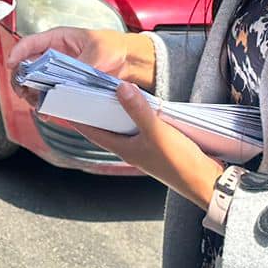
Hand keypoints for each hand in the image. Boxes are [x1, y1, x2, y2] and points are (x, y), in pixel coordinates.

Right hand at [7, 26, 152, 109]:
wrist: (128, 61)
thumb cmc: (113, 46)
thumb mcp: (99, 51)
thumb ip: (84, 63)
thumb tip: (74, 78)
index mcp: (58, 39)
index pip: (30, 43)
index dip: (18, 52)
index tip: (12, 64)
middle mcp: (53, 56)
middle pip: (26, 66)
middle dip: (21, 80)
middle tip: (24, 92)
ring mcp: (57, 72)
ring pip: (34, 84)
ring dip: (31, 95)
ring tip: (37, 105)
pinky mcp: (64, 87)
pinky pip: (48, 96)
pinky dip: (44, 105)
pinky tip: (46, 112)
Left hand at [48, 82, 224, 209]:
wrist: (205, 180)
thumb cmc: (178, 162)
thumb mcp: (157, 132)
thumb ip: (138, 110)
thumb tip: (119, 87)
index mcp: (122, 148)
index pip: (91, 130)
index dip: (76, 116)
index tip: (63, 100)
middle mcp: (129, 148)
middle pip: (105, 126)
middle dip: (95, 109)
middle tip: (85, 87)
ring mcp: (143, 146)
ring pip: (122, 125)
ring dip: (116, 110)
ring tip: (109, 89)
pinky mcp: (157, 143)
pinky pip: (139, 125)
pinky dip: (134, 112)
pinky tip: (139, 101)